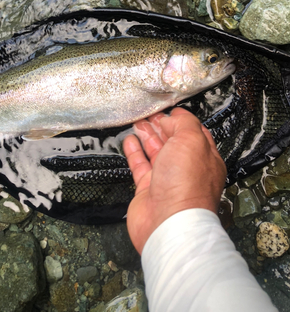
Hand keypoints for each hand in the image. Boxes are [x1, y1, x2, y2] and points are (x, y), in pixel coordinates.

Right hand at [123, 108, 226, 253]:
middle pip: (173, 141)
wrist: (168, 223)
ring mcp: (167, 179)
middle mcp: (187, 169)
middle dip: (162, 126)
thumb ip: (183, 124)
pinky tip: (129, 140)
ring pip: (155, 152)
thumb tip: (172, 118)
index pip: (194, 133)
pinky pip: (140, 165)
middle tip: (150, 114)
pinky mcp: (147, 189)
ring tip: (138, 122)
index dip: (181, 120)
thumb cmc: (186, 185)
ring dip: (147, 135)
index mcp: (204, 157)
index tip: (169, 109)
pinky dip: (134, 151)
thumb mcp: (192, 141)